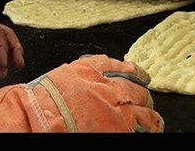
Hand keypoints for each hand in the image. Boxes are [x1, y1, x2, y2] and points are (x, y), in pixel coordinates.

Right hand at [0, 54, 163, 132]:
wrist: (40, 118)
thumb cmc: (41, 101)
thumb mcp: (59, 77)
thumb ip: (78, 75)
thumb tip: (85, 81)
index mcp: (91, 71)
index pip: (118, 66)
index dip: (133, 70)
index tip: (139, 73)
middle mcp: (109, 87)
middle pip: (136, 88)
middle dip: (141, 93)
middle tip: (144, 97)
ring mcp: (118, 110)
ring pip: (146, 110)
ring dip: (151, 114)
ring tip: (154, 119)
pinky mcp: (121, 129)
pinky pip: (144, 127)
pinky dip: (150, 128)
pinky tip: (152, 129)